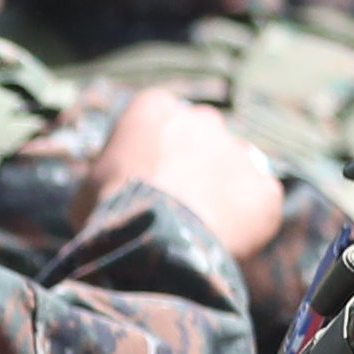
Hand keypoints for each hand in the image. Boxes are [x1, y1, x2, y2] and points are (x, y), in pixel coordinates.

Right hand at [92, 86, 287, 260]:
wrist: (154, 242)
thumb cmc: (109, 214)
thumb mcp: (88, 192)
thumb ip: (110, 180)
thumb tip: (110, 198)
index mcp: (154, 108)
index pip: (158, 120)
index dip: (151, 153)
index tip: (144, 182)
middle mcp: (202, 118)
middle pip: (202, 138)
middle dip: (194, 165)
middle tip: (177, 206)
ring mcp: (238, 150)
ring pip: (235, 168)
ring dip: (223, 191)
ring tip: (202, 231)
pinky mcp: (265, 187)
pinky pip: (258, 204)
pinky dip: (246, 223)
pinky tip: (224, 246)